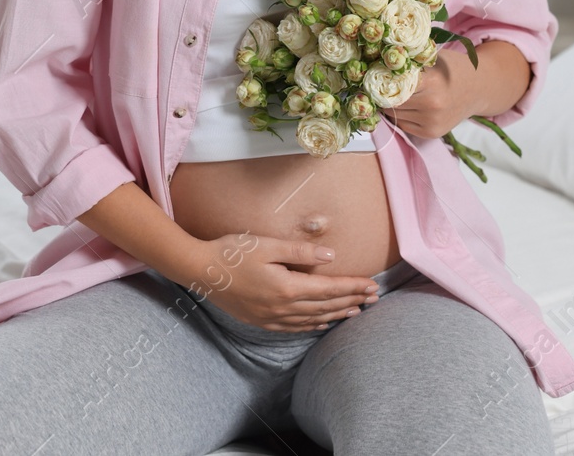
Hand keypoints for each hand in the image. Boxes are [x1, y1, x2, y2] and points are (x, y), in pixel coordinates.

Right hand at [184, 232, 379, 331]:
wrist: (200, 271)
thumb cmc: (232, 252)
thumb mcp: (267, 245)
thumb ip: (300, 252)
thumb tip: (331, 257)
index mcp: (287, 287)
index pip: (329, 288)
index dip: (352, 286)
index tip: (372, 284)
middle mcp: (283, 308)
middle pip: (325, 306)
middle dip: (351, 300)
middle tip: (373, 298)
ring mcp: (272, 318)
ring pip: (313, 320)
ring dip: (336, 315)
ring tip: (356, 311)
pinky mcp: (262, 321)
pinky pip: (295, 327)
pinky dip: (313, 325)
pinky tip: (322, 323)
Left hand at [381, 39, 529, 138]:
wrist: (479, 88)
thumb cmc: (452, 69)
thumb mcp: (433, 59)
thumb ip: (409, 64)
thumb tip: (375, 65)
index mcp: (431, 82)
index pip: (393, 84)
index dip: (382, 78)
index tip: (375, 73)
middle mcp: (432, 105)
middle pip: (391, 101)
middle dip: (383, 93)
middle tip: (379, 84)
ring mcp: (432, 122)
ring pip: (394, 114)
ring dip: (391, 105)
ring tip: (396, 93)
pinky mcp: (431, 133)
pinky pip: (402, 124)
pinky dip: (400, 115)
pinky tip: (409, 105)